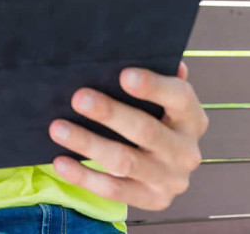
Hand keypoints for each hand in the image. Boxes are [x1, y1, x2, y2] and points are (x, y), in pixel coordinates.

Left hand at [48, 61, 207, 210]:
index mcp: (192, 118)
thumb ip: (154, 78)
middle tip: (78, 97)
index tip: (123, 75)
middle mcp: (186, 151)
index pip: (179, 97)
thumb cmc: (154, 120)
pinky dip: (84, 176)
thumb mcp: (161, 102)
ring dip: (88, 143)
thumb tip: (138, 49)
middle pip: (146, 130)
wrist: (165, 170)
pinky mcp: (151, 201)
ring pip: (124, 161)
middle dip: (110, 113)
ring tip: (57, 128)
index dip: (153, 86)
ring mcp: (170, 179)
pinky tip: (60, 161)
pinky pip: (113, 190)